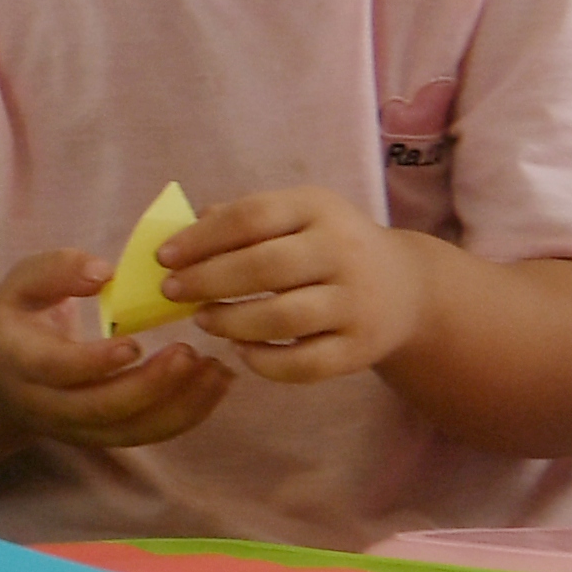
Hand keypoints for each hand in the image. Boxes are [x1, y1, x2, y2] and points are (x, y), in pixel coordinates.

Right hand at [0, 249, 232, 452]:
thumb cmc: (18, 319)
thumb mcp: (22, 283)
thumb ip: (56, 270)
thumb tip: (103, 271)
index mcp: (20, 361)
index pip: (57, 370)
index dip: (96, 362)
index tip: (135, 342)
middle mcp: (45, 404)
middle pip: (100, 409)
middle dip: (150, 386)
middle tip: (189, 351)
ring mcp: (75, 428)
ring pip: (130, 432)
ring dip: (179, 406)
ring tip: (216, 369)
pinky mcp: (102, 437)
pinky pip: (147, 435)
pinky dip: (188, 414)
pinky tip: (215, 383)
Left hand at [157, 187, 436, 384]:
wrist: (408, 289)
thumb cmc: (327, 248)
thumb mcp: (295, 218)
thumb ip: (240, 220)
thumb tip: (178, 234)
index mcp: (319, 208)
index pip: (253, 217)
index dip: (201, 238)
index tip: (163, 258)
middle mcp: (343, 251)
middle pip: (265, 267)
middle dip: (208, 280)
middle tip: (172, 292)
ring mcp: (356, 302)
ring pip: (283, 318)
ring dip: (231, 322)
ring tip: (203, 320)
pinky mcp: (361, 348)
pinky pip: (304, 363)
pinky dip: (265, 361)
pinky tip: (241, 351)